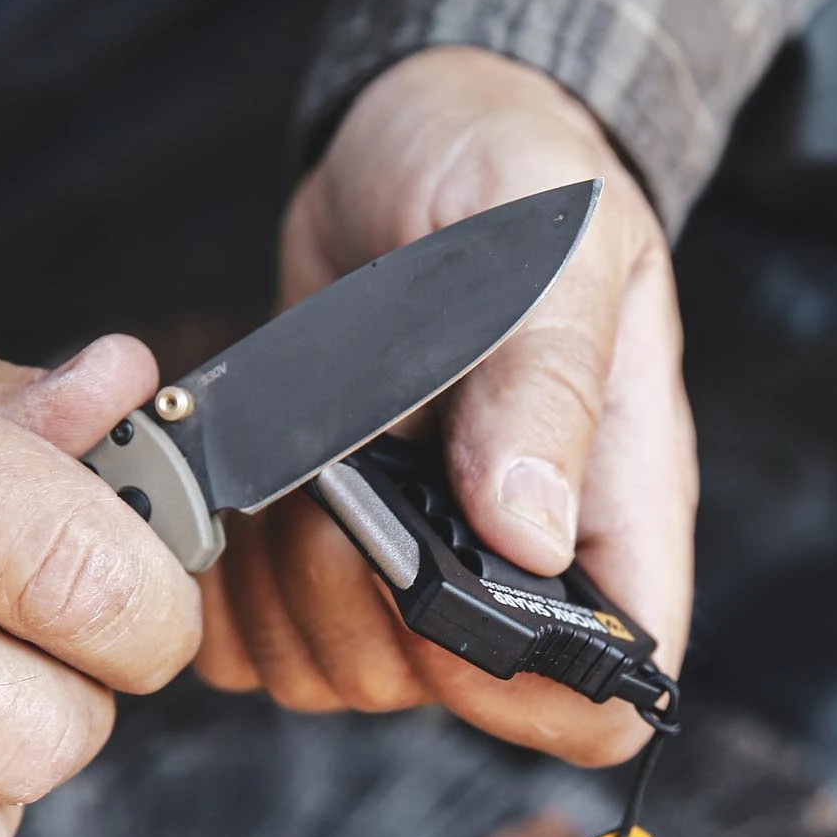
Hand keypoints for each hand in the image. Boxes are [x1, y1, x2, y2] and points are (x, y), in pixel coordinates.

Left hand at [195, 47, 696, 765]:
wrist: (421, 140)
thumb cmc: (514, 173)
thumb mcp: (553, 245)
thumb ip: (546, 380)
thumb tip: (528, 533)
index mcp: (609, 508)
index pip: (606, 692)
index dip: (530, 691)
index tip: (447, 603)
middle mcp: (515, 556)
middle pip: (446, 696)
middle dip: (367, 612)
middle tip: (338, 494)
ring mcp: (417, 557)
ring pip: (339, 674)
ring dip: (284, 592)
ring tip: (287, 474)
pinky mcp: (326, 541)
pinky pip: (260, 634)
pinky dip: (227, 590)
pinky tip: (236, 495)